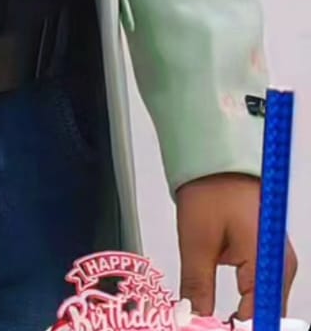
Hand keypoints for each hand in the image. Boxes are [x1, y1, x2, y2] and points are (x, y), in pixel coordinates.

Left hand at [176, 173, 297, 319]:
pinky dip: (241, 308)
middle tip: (203, 325)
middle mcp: (280, 267)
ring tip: (210, 323)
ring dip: (239, 321)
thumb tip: (193, 322)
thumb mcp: (197, 242)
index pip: (260, 318)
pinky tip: (223, 317)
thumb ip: (197, 289)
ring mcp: (275, 264)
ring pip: (261, 309)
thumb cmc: (211, 190)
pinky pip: (258, 296)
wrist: (217, 160)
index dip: (236, 329)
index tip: (212, 329)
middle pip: (264, 317)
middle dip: (237, 326)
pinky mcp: (266, 261)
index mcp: (269, 262)